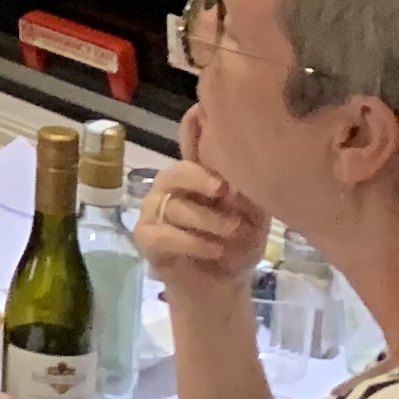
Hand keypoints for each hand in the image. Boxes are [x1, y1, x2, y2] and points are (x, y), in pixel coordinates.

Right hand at [138, 109, 268, 301]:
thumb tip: (238, 178)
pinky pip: (163, 233)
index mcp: (199, 175)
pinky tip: (213, 249)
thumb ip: (245, 193)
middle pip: (177, 171)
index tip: (201, 110)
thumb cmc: (238, 246)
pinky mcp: (145, 236)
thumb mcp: (253, 217)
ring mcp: (154, 210)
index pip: (191, 142)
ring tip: (232, 234)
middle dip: (201, 179)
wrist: (222, 288)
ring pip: (174, 206)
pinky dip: (192, 242)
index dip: (193, 125)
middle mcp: (172, 186)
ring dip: (209, 221)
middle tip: (224, 191)